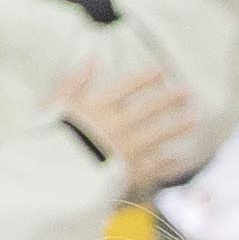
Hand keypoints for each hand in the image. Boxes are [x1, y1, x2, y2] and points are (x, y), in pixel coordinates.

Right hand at [58, 53, 216, 192]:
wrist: (49, 180)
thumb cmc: (46, 140)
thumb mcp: (53, 106)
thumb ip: (73, 82)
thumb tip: (92, 59)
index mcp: (96, 109)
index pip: (127, 87)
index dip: (146, 77)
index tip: (164, 70)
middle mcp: (115, 128)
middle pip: (148, 110)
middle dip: (168, 100)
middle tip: (186, 92)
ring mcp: (123, 152)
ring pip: (156, 137)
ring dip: (175, 128)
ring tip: (192, 120)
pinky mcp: (125, 175)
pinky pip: (150, 167)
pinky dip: (164, 163)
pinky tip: (175, 158)